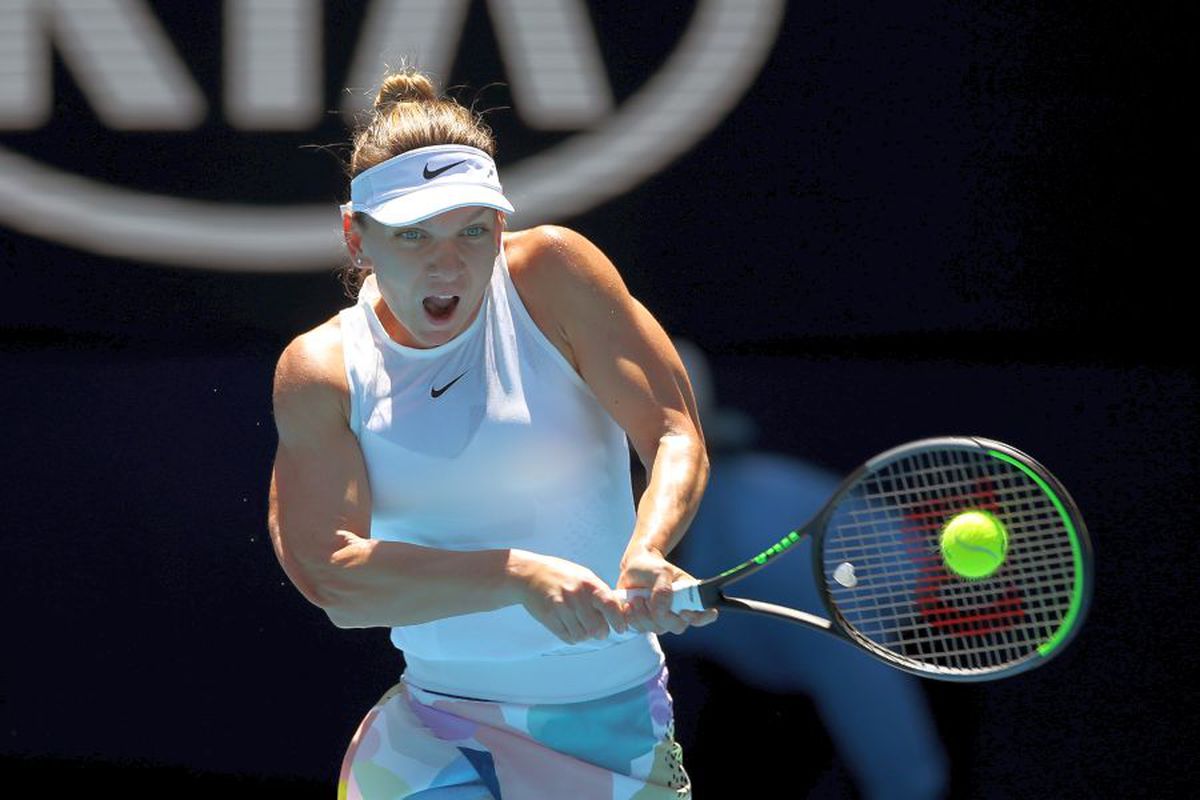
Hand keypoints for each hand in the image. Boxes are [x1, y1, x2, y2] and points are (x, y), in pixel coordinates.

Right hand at [508, 550, 627, 644]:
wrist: (529, 574)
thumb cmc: (561, 575)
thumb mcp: (584, 576)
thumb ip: (600, 593)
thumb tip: (618, 612)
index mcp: (588, 584)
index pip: (610, 605)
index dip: (618, 620)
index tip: (621, 628)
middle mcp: (576, 596)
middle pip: (596, 628)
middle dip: (601, 632)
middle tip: (600, 631)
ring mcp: (561, 607)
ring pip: (582, 636)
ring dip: (585, 635)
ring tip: (581, 625)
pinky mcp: (549, 617)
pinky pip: (567, 637)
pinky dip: (572, 636)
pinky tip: (569, 626)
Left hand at [617, 547, 717, 634]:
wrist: (633, 569)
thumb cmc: (652, 568)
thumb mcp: (660, 572)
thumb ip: (663, 590)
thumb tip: (661, 610)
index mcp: (689, 598)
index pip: (704, 615)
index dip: (700, 618)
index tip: (685, 612)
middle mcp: (678, 612)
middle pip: (677, 627)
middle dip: (661, 615)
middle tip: (646, 599)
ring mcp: (662, 620)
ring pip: (657, 629)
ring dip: (642, 615)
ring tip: (636, 598)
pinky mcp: (645, 624)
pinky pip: (639, 630)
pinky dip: (630, 618)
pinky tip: (628, 605)